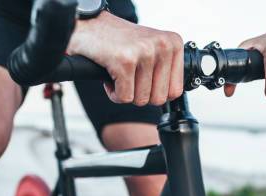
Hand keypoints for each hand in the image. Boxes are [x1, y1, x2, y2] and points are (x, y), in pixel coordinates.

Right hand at [67, 12, 183, 105]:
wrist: (89, 26)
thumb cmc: (119, 42)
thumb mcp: (152, 50)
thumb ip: (166, 70)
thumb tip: (172, 97)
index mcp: (173, 43)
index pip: (175, 91)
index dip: (155, 93)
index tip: (143, 80)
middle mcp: (162, 45)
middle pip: (158, 99)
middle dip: (140, 95)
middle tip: (129, 78)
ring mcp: (144, 52)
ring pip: (141, 99)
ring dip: (125, 93)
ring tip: (119, 73)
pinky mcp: (125, 61)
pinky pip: (125, 97)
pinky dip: (114, 93)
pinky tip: (110, 76)